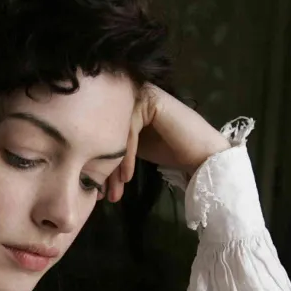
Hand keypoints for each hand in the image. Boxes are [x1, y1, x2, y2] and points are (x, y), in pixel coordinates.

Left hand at [106, 84, 231, 202]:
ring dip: (114, 165)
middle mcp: (133, 97)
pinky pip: (129, 129)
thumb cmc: (173, 154)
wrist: (205, 157)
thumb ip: (116, 148)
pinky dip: (127, 155)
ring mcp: (143, 95)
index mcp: (126, 107)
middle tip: (104, 194)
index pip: (102, 134)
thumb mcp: (137, 149)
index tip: (99, 191)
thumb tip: (85, 164)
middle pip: (106, 132)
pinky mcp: (152, 100)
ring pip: (115, 131)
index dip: (99, 164)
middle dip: (103, 167)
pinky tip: (129, 176)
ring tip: (115, 191)